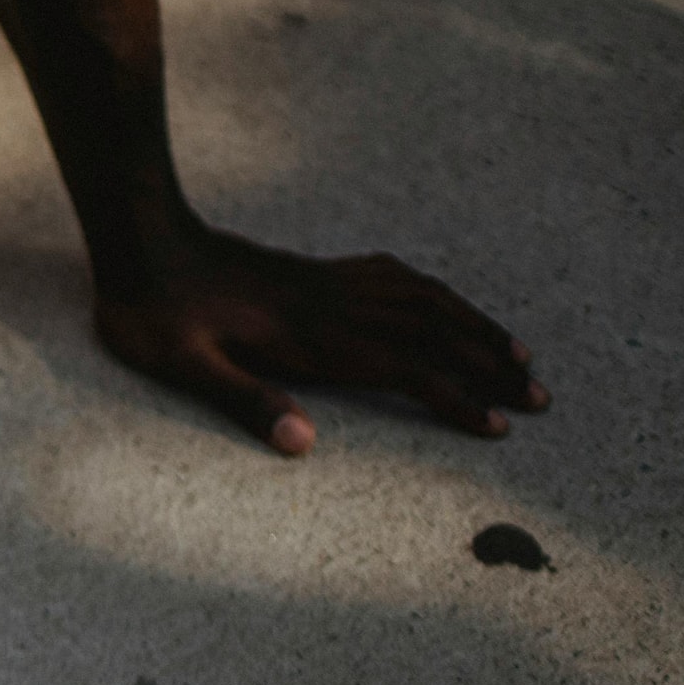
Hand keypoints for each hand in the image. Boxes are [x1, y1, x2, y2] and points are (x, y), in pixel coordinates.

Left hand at [93, 225, 546, 456]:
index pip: (406, 369)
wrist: (141, 242)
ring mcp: (328, 283)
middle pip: (434, 333)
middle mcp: (333, 305)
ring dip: (476, 326)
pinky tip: (446, 303)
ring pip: (425, 300)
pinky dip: (435, 293)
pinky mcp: (314, 271)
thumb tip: (302, 442)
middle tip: (541, 397)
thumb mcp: (182, 365)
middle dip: (490, 366)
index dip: (456, 396)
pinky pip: (394, 276)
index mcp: (311, 336)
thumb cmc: (153, 312)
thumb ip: (242, 398)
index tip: (499, 423)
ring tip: (518, 353)